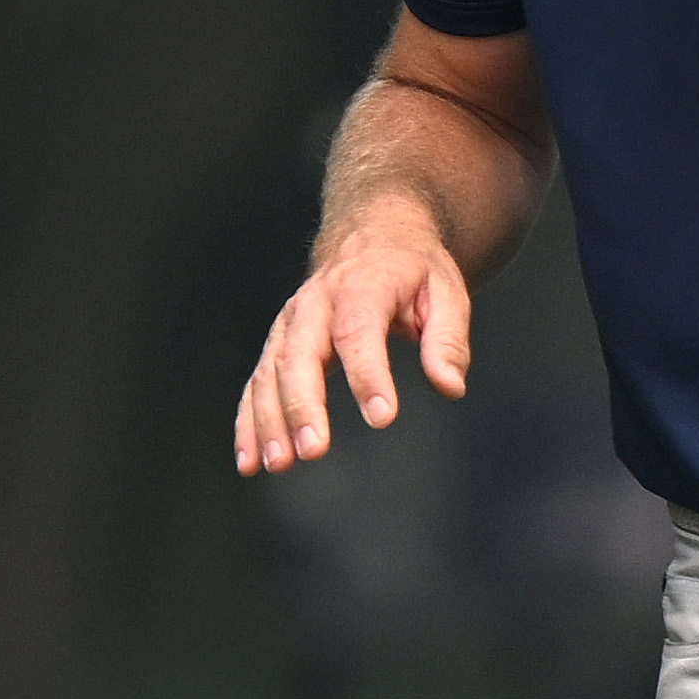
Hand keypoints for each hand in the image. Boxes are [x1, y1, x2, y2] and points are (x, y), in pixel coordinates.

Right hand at [231, 212, 475, 473]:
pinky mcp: (278, 345)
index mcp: (362, 285)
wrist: (371, 235)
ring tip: (278, 463)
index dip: (368, 375)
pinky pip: (256, 384)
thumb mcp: (446, 290)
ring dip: (269, 420)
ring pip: (270, 372)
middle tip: (313, 450)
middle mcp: (315, 303)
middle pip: (300, 354)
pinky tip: (249, 460)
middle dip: (303, 405)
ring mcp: (290, 324)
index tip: (382, 416)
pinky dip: (249, 422)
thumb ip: (447, 339)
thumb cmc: (413, 269)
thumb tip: (449, 386)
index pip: (359, 332)